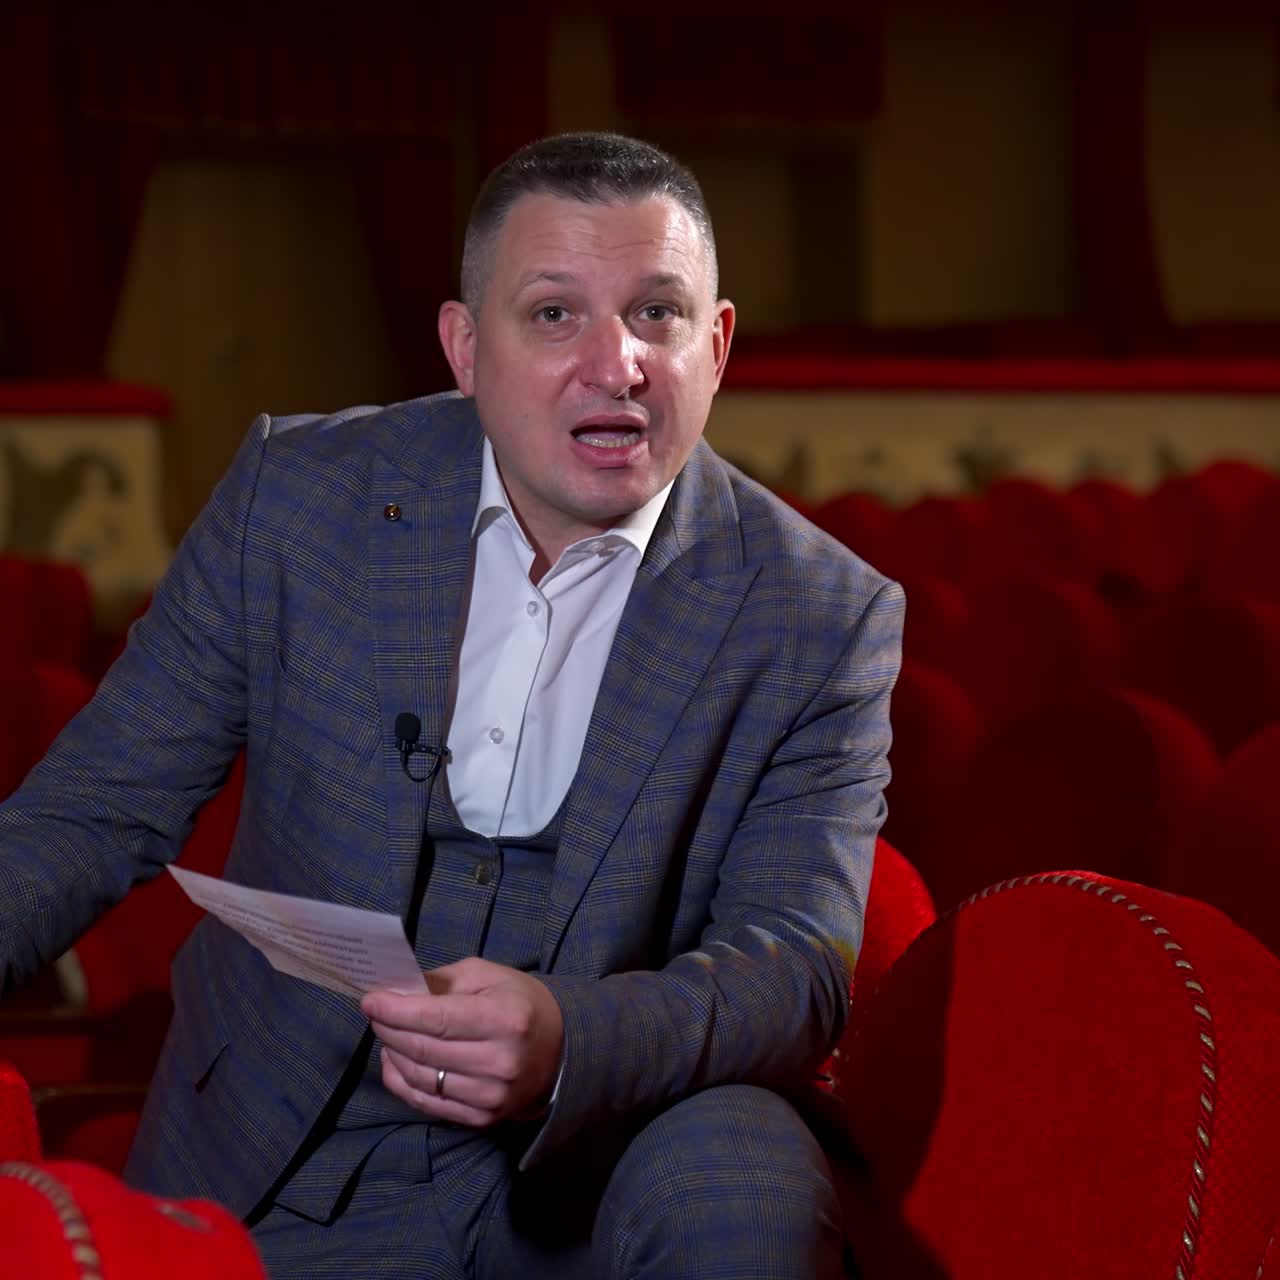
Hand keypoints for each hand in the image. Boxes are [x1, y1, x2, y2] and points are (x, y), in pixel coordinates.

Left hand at [361, 957, 563, 1127]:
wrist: (561, 1051)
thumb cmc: (520, 1004)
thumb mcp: (489, 976)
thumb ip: (443, 982)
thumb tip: (397, 991)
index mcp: (505, 1019)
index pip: (437, 1019)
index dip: (397, 1011)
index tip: (370, 1000)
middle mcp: (499, 1062)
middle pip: (424, 1049)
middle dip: (389, 1028)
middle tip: (375, 1013)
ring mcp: (491, 1096)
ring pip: (420, 1078)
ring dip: (393, 1053)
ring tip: (386, 1034)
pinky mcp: (483, 1119)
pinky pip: (427, 1103)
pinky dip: (401, 1081)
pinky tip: (395, 1060)